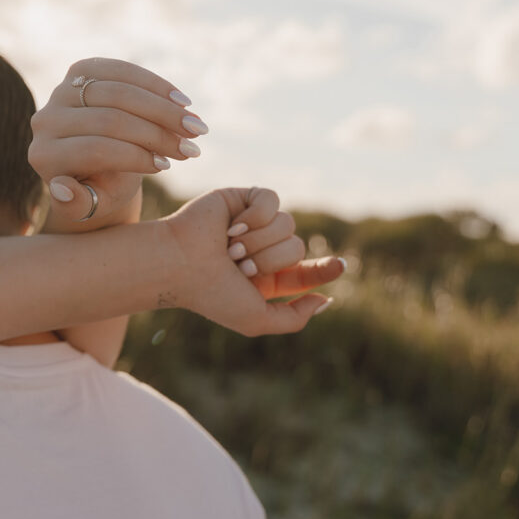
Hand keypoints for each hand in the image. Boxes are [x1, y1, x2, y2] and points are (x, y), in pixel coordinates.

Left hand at [28, 58, 207, 227]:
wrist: (96, 165)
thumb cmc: (99, 192)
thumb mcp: (93, 206)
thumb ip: (76, 205)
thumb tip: (62, 188)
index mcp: (44, 156)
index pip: (95, 150)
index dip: (136, 156)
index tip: (169, 166)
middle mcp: (44, 121)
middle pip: (108, 118)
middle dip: (156, 133)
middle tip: (192, 147)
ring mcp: (61, 91)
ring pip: (118, 90)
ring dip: (163, 108)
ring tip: (195, 127)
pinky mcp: (80, 70)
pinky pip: (122, 70)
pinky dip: (156, 85)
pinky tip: (182, 102)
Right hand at [163, 188, 344, 335]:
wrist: (179, 264)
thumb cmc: (212, 294)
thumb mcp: (256, 319)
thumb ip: (293, 319)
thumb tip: (325, 300)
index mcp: (266, 277)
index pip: (304, 271)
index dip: (324, 268)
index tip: (340, 266)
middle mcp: (261, 248)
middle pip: (296, 247)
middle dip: (270, 259)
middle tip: (239, 266)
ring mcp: (253, 222)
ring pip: (286, 223)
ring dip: (259, 240)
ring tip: (229, 248)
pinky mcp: (243, 198)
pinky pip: (271, 200)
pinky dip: (255, 216)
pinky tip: (232, 227)